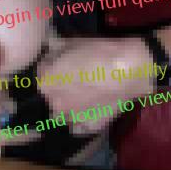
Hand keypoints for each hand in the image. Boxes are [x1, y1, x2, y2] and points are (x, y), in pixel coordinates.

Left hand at [35, 37, 153, 136]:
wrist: (129, 71)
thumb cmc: (100, 52)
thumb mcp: (73, 42)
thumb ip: (56, 50)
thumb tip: (50, 52)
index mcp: (46, 82)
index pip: (41, 73)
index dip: (52, 66)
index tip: (63, 62)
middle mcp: (54, 103)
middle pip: (51, 94)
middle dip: (59, 86)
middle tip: (77, 77)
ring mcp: (71, 118)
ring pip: (62, 113)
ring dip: (68, 104)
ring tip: (85, 94)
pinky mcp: (88, 127)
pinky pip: (78, 125)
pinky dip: (81, 118)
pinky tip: (91, 107)